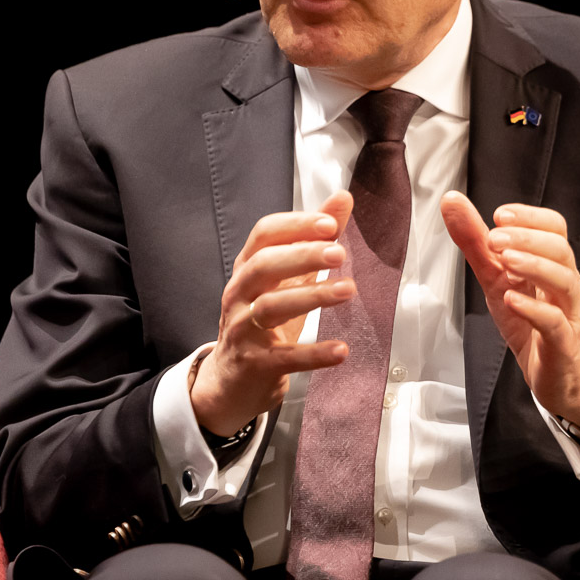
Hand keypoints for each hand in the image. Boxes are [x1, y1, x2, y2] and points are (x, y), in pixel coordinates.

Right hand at [191, 190, 355, 435]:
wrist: (231, 381)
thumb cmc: (263, 323)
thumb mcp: (287, 280)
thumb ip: (313, 240)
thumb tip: (342, 199)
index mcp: (248, 268)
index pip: (264, 234)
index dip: (296, 225)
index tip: (330, 224)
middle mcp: (239, 294)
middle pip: (264, 265)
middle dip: (302, 256)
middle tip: (339, 254)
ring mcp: (243, 329)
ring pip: (271, 307)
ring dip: (312, 296)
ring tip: (349, 291)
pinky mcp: (255, 364)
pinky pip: (284, 356)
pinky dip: (314, 353)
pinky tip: (341, 350)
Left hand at [440, 193, 579, 427]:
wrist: (559, 376)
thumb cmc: (532, 323)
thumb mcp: (497, 280)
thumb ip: (476, 243)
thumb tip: (452, 202)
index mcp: (552, 264)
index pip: (554, 228)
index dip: (530, 217)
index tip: (499, 215)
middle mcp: (564, 284)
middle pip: (561, 250)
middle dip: (527, 238)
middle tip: (495, 236)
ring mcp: (567, 314)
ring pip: (564, 282)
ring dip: (534, 266)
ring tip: (506, 260)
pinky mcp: (562, 344)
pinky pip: (555, 323)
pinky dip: (534, 309)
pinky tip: (512, 300)